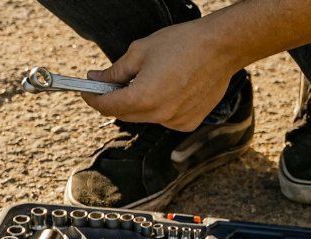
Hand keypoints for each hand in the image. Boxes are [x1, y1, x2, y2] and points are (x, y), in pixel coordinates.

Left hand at [81, 21, 240, 131]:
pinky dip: (159, 107)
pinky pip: (164, 119)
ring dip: (138, 103)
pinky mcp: (188, 122)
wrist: (222, 47)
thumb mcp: (141, 51)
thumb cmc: (183, 44)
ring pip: (144, 118)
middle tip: (110, 83)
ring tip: (145, 81)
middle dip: (114, 100)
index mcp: (143, 98)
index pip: (106, 107)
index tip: (87, 91)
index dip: (93, 98)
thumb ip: (115, 71)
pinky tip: (167, 88)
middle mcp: (158, 116)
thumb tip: (97, 79)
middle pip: (124, 114)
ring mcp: (174, 122)